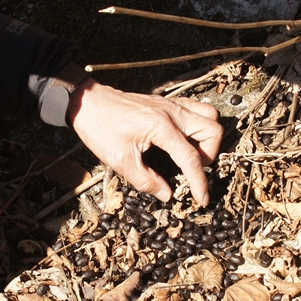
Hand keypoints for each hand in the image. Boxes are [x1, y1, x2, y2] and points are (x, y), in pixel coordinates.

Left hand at [67, 78, 223, 204]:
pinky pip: (196, 108)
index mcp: (162, 127)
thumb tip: (166, 194)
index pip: (191, 158)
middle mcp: (172, 113)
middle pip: (212, 131)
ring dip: (208, 136)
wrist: (88, 102)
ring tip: (193, 152)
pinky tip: (185, 137)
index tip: (201, 199)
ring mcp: (172, 104)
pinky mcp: (167, 102)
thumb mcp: (120, 160)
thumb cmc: (101, 128)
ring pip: (209, 115)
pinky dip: (199, 123)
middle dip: (210, 154)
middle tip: (194, 168)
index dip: (199, 182)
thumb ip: (146, 180)